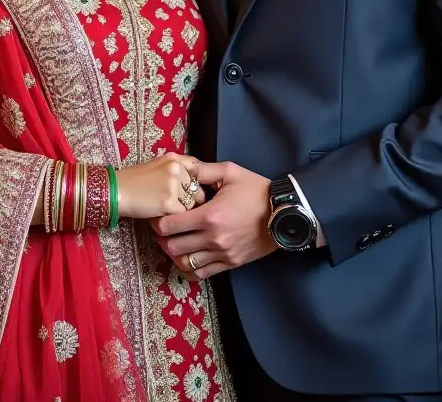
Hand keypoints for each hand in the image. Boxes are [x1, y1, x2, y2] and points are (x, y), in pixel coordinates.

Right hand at [117, 152, 204, 220]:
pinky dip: (175, 218)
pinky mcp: (169, 202)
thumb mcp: (157, 165)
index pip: (199, 169)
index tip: (193, 191)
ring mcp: (173, 185)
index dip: (197, 183)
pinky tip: (163, 214)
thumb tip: (195, 182)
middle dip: (191, 199)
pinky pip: (183, 214)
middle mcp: (177, 169)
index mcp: (174, 158)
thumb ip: (176, 169)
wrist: (116, 190)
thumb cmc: (134, 180)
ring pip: (192, 204)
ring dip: (183, 210)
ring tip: (167, 208)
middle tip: (178, 204)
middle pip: (197, 189)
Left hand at [151, 161, 275, 279]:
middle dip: (162, 239)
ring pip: (186, 264)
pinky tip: (186, 260)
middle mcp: (213, 238)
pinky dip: (189, 270)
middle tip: (161, 230)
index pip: (170, 226)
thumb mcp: (231, 172)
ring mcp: (222, 254)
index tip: (158, 216)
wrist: (283, 213)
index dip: (158, 222)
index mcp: (210, 216)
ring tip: (172, 245)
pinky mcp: (230, 263)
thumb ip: (204, 170)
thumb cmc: (256, 191)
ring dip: (174, 256)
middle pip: (174, 248)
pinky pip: (202, 274)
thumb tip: (184, 168)